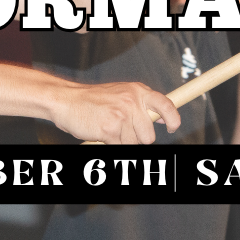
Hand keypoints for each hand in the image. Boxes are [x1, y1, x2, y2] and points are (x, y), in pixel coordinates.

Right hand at [51, 81, 181, 143]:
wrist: (66, 100)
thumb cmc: (92, 100)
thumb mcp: (121, 93)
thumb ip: (141, 104)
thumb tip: (161, 119)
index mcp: (138, 91)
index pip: (166, 105)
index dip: (173, 119)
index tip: (172, 128)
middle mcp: (132, 101)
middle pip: (149, 136)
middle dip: (137, 138)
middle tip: (121, 129)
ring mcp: (122, 115)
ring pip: (134, 144)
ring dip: (122, 141)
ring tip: (109, 127)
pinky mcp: (110, 129)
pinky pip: (120, 147)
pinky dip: (111, 144)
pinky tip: (102, 133)